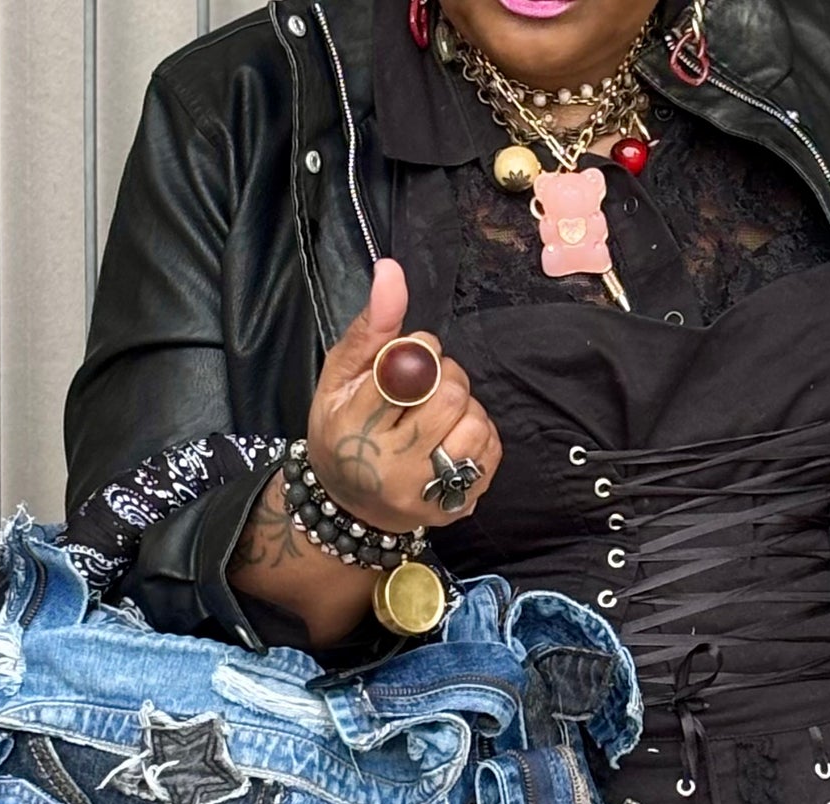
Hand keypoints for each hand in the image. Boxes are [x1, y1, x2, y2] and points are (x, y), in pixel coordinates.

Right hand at [306, 258, 501, 532]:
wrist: (351, 507)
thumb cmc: (342, 431)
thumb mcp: (340, 376)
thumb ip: (371, 326)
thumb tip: (392, 270)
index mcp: (354, 429)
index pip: (408, 369)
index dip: (419, 351)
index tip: (410, 359)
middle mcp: (391, 467)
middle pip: (450, 394)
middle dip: (446, 375)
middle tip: (427, 385)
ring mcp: (425, 493)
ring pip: (475, 422)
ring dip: (464, 406)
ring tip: (440, 413)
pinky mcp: (454, 506)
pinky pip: (489, 452)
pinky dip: (477, 433)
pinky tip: (453, 437)